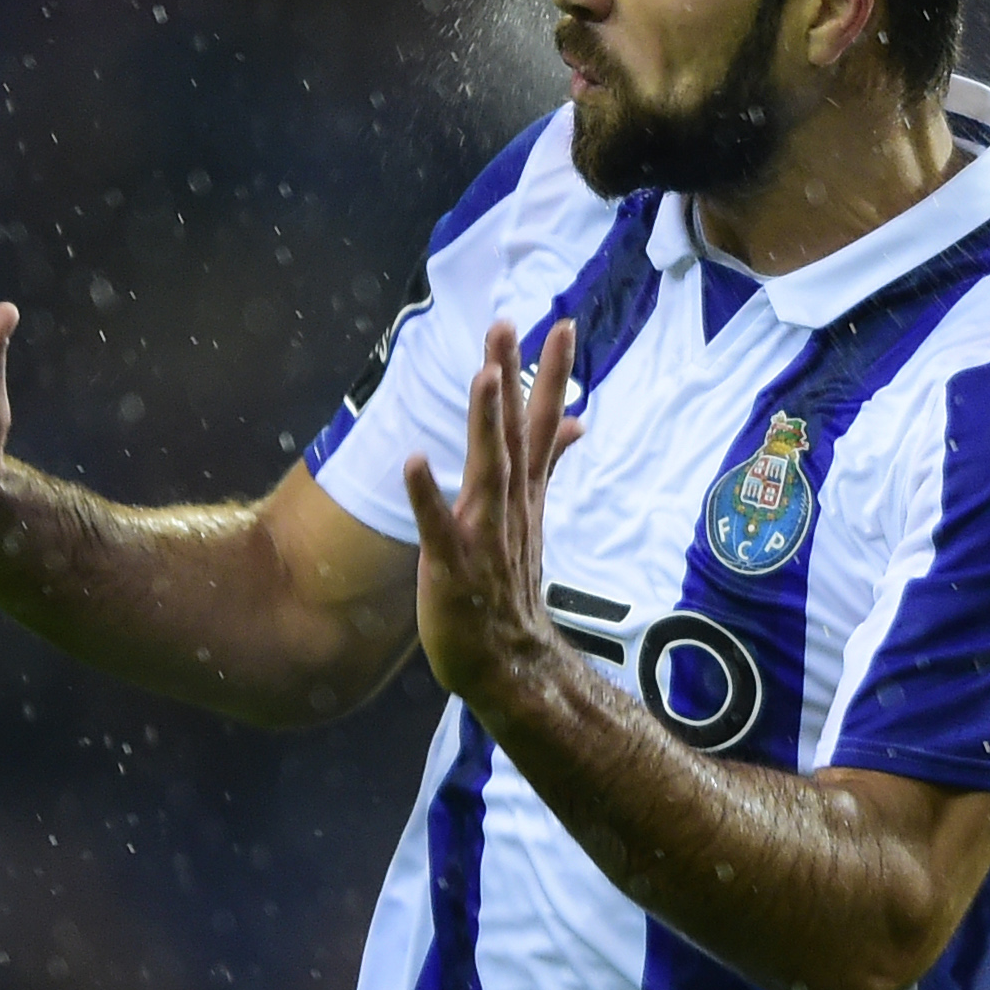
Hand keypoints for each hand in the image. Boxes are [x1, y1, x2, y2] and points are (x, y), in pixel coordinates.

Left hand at [404, 319, 584, 705]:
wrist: (510, 664)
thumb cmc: (510, 586)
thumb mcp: (532, 517)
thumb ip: (549, 465)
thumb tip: (576, 422)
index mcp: (525, 494)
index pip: (542, 424)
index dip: (551, 375)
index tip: (561, 325)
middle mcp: (509, 508)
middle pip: (514, 433)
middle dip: (511, 378)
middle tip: (508, 324)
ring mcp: (483, 537)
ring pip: (488, 472)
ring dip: (485, 426)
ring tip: (484, 379)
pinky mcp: (451, 568)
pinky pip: (438, 528)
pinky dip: (427, 496)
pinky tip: (414, 460)